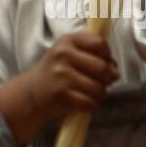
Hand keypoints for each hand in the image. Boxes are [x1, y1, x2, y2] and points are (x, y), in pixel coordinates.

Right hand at [0, 32, 118, 146]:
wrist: (30, 93)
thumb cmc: (57, 73)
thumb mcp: (70, 54)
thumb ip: (94, 54)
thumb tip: (115, 70)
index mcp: (68, 41)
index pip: (100, 44)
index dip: (108, 57)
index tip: (104, 64)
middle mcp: (62, 54)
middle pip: (104, 68)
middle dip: (107, 79)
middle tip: (98, 83)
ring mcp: (60, 75)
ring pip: (99, 88)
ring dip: (99, 95)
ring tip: (87, 93)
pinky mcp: (60, 95)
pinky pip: (91, 103)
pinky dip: (91, 106)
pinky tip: (81, 103)